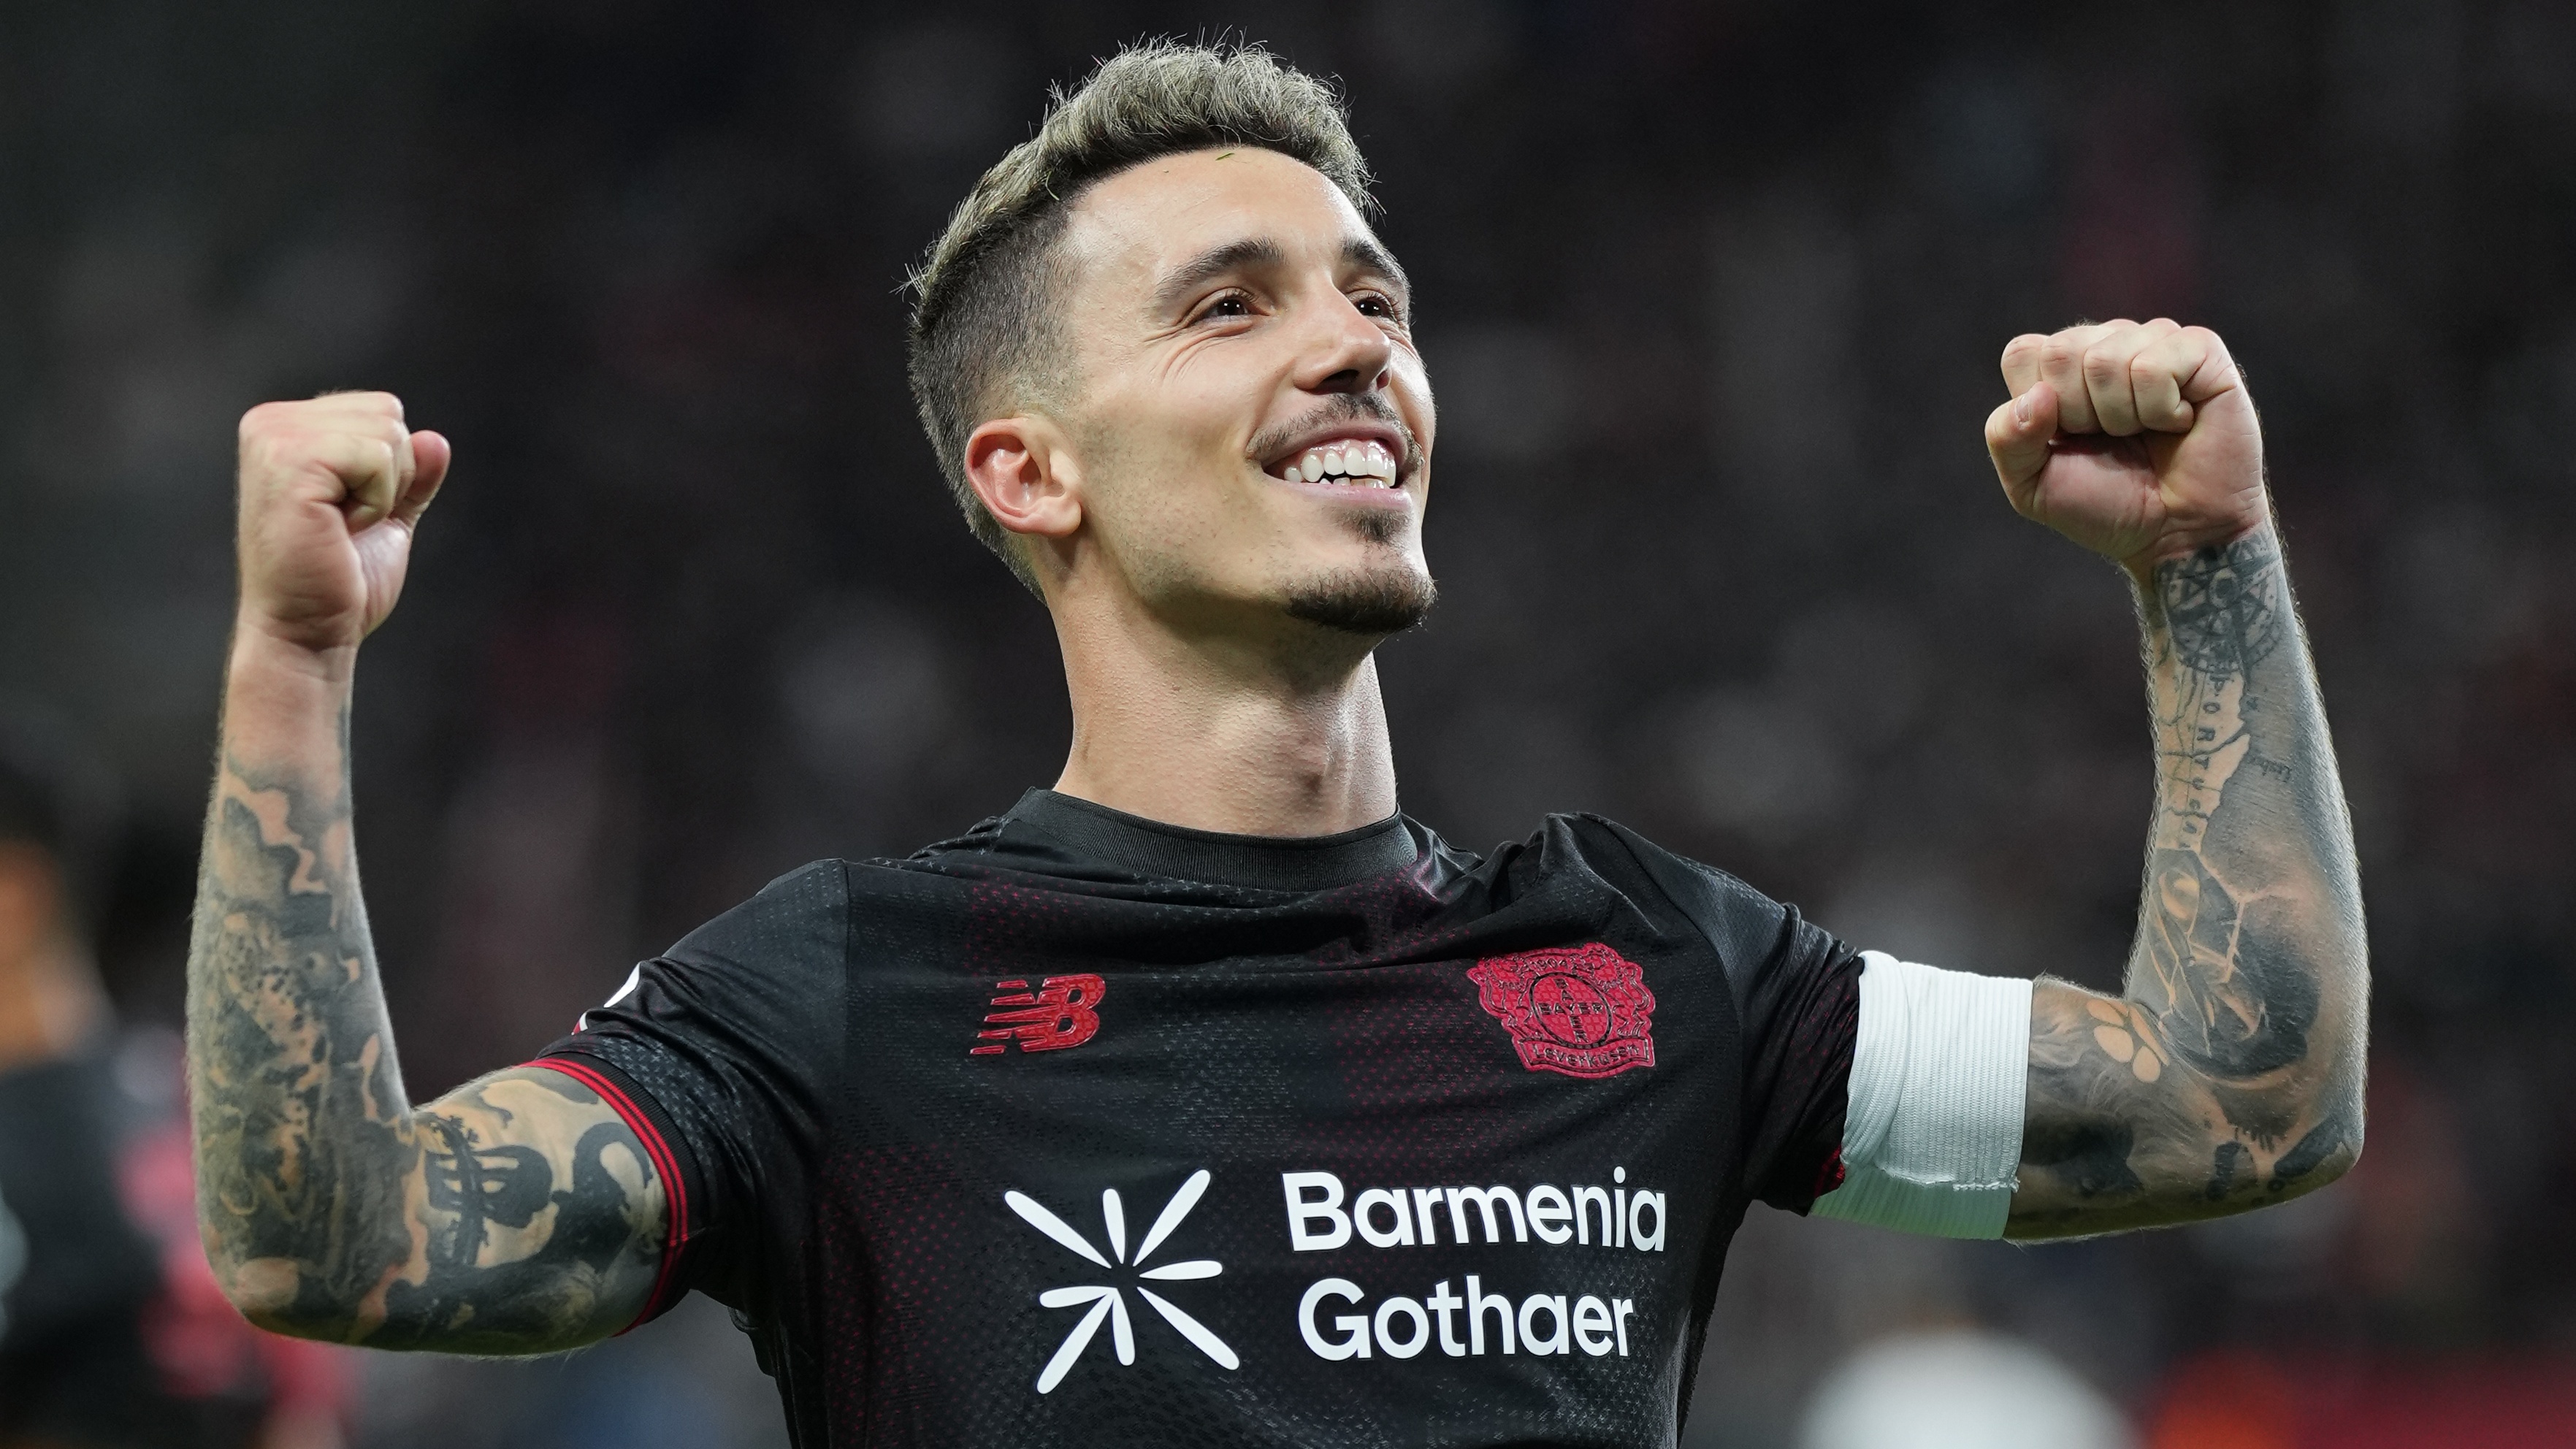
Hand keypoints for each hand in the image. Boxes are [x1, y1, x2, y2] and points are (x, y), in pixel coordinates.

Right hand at [234, 393, 449, 655]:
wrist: (308, 631)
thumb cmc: (340, 581)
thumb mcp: (388, 516)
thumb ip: (411, 475)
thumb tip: (436, 440)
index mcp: (285, 426)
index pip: (382, 410)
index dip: (389, 470)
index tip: (346, 513)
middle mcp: (270, 422)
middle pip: (390, 413)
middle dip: (391, 476)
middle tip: (345, 523)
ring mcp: (275, 438)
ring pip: (389, 432)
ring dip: (383, 491)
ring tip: (338, 526)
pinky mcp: (291, 461)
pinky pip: (378, 457)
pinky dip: (377, 501)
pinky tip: (339, 528)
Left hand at [1983, 320, 2265, 575]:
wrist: (2179, 534)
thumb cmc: (2108, 504)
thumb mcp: (2032, 485)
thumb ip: (2007, 438)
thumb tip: (2037, 395)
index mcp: (2062, 368)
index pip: (2022, 353)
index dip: (2037, 407)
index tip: (2069, 438)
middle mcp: (2107, 342)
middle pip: (2061, 351)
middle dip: (2079, 413)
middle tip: (2112, 439)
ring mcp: (2155, 340)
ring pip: (2106, 358)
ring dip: (2122, 416)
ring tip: (2147, 432)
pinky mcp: (2200, 348)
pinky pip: (2155, 365)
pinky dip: (2161, 409)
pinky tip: (2178, 422)